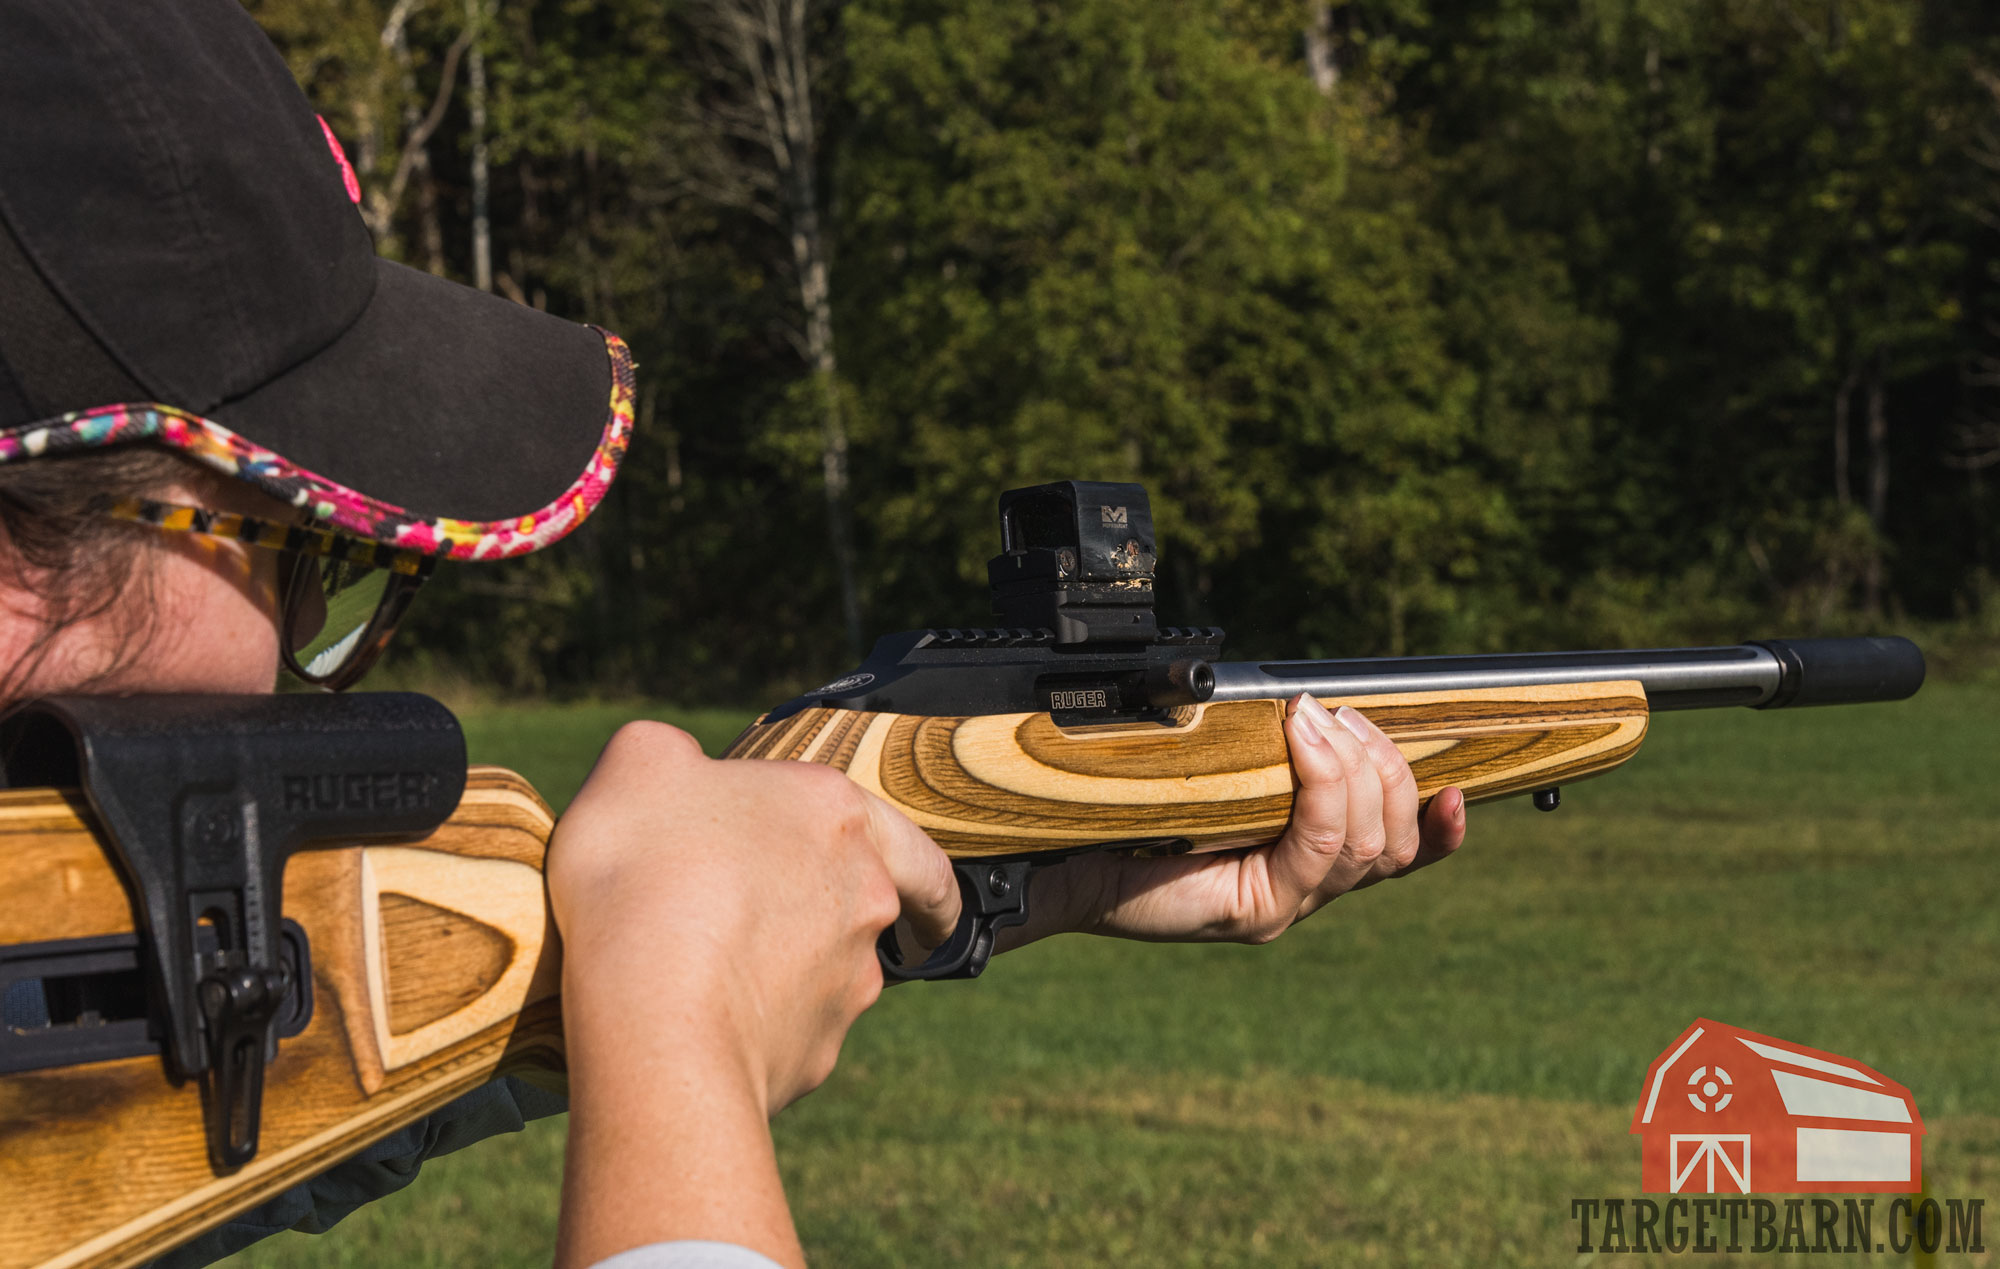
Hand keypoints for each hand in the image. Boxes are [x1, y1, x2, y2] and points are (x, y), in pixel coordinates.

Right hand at [548, 721, 958, 1268]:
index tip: (920, 892)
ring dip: (788, 968)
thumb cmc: (645, 877)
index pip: (912, 844)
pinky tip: (699, 1019)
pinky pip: (792, 1032)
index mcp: (837, 814)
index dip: (913, 866)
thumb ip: (672, 754)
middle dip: (832, 913)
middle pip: (868, 906)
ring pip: (832, 972)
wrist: (651, 1019)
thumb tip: (680, 769)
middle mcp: (864, 898)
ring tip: (703, 968)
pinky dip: (757, 1024)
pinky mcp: (818, 1051)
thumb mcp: (638, 766)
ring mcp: (848, 982)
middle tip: (773, 918)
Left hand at [1003, 694, 1467, 947]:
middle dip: (1386, 768)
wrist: (1064, 860)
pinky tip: (1310, 741)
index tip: (1459, 788)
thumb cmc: (1130, 813)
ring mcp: (1283, 904)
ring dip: (1354, 767)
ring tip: (1318, 718)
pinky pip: (1317, 848)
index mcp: (1303, 862)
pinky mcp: (1255, 909)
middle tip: (1339, 715)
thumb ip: (1269, 758)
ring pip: (1365, 843)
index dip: (1439, 827)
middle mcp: (1303, 891)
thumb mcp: (1216, 776)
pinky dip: (1324, 786)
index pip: (1400, 854)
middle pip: (1393, 840)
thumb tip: (1310, 703)